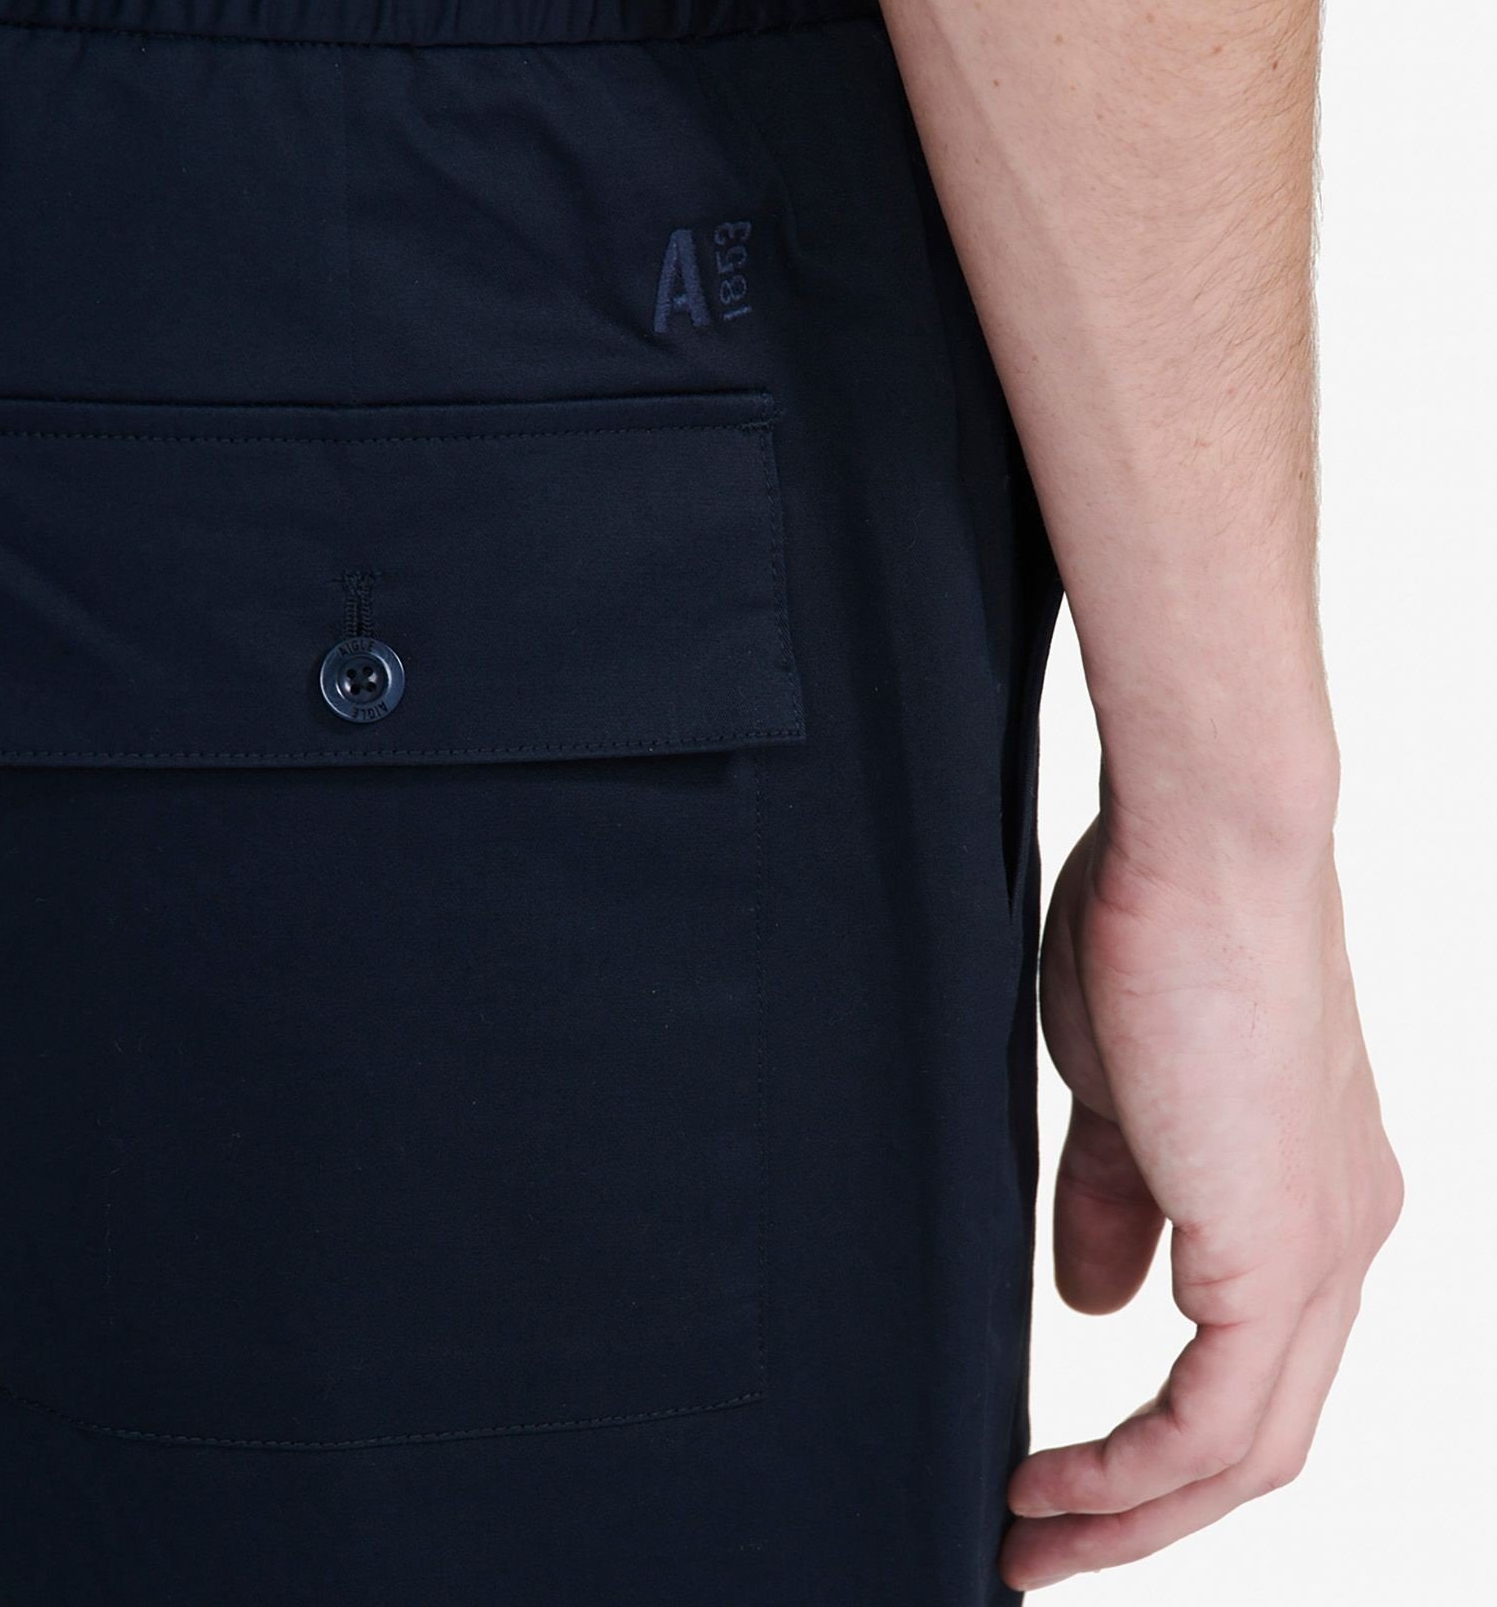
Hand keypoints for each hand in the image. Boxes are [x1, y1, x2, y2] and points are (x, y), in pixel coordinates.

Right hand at [1001, 814, 1401, 1590]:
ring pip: (1251, 1446)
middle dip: (1148, 1510)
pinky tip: (1060, 1484)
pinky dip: (1135, 1470)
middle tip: (1044, 1541)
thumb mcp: (1121, 1094)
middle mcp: (1342, 1234)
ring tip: (1035, 1540)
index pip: (1255, 1357)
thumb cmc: (1160, 927)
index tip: (1065, 1469)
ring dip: (1134, 1511)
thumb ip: (1117, 1202)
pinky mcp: (1281, 1248)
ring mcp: (1323, 1246)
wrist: (1209, 841)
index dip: (1163, 1439)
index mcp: (1310, 1190)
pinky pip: (1218, 1415)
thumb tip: (1099, 1305)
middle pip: (1264, 1434)